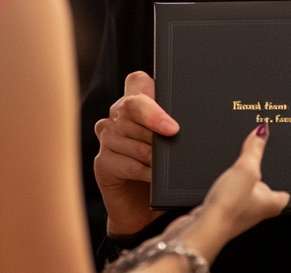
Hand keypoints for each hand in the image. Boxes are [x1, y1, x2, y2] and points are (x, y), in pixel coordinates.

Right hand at [94, 71, 178, 235]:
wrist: (146, 209)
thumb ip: (175, 124)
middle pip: (130, 107)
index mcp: (137, 101)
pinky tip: (152, 178)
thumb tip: (189, 120)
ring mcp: (107, 138)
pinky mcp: (101, 162)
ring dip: (149, 153)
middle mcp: (118, 116)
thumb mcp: (174, 143)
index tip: (171, 122)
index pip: (137, 82)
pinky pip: (120, 161)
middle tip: (172, 135)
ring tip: (163, 164)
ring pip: (125, 136)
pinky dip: (140, 171)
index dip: (151, 97)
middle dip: (153, 124)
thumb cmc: (166, 171)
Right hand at [170, 124, 290, 263]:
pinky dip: (226, 188)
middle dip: (260, 177)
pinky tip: (220, 182)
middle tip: (257, 162)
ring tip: (237, 169)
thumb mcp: (246, 169)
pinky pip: (229, 196)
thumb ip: (254, 149)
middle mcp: (258, 211)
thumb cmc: (230, 208)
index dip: (284, 179)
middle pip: (264, 191)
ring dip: (241, 182)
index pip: (285, 192)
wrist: (203, 228)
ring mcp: (240, 213)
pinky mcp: (222, 213)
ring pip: (245, 193)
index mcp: (272, 203)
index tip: (282, 168)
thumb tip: (262, 130)